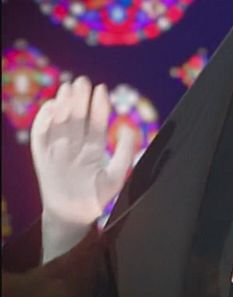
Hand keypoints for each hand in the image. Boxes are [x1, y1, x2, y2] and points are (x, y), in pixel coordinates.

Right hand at [31, 76, 135, 257]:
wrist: (74, 215)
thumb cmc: (96, 197)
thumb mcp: (116, 174)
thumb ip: (124, 153)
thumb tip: (128, 129)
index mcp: (92, 148)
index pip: (96, 122)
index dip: (99, 105)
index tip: (103, 89)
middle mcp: (74, 145)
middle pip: (77, 117)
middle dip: (80, 98)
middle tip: (83, 81)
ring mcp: (58, 149)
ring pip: (59, 121)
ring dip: (63, 104)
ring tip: (68, 88)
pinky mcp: (42, 156)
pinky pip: (40, 135)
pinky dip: (44, 120)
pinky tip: (52, 106)